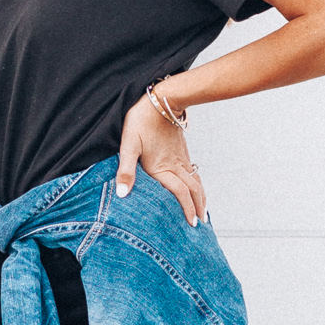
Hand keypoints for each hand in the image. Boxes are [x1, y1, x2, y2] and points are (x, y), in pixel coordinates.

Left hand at [115, 92, 205, 226]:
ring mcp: (181, 159)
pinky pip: (194, 173)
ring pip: (196, 182)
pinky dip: (198, 186)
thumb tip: (122, 194)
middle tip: (200, 225)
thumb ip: (125, 170)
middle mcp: (175, 165)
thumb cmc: (141, 121)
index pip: (180, 193)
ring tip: (203, 212)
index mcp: (162, 168)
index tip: (191, 223)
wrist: (161, 100)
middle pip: (193, 191)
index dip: (187, 209)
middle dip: (198, 208)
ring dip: (201, 198)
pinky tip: (197, 190)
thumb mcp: (128, 145)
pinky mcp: (182, 152)